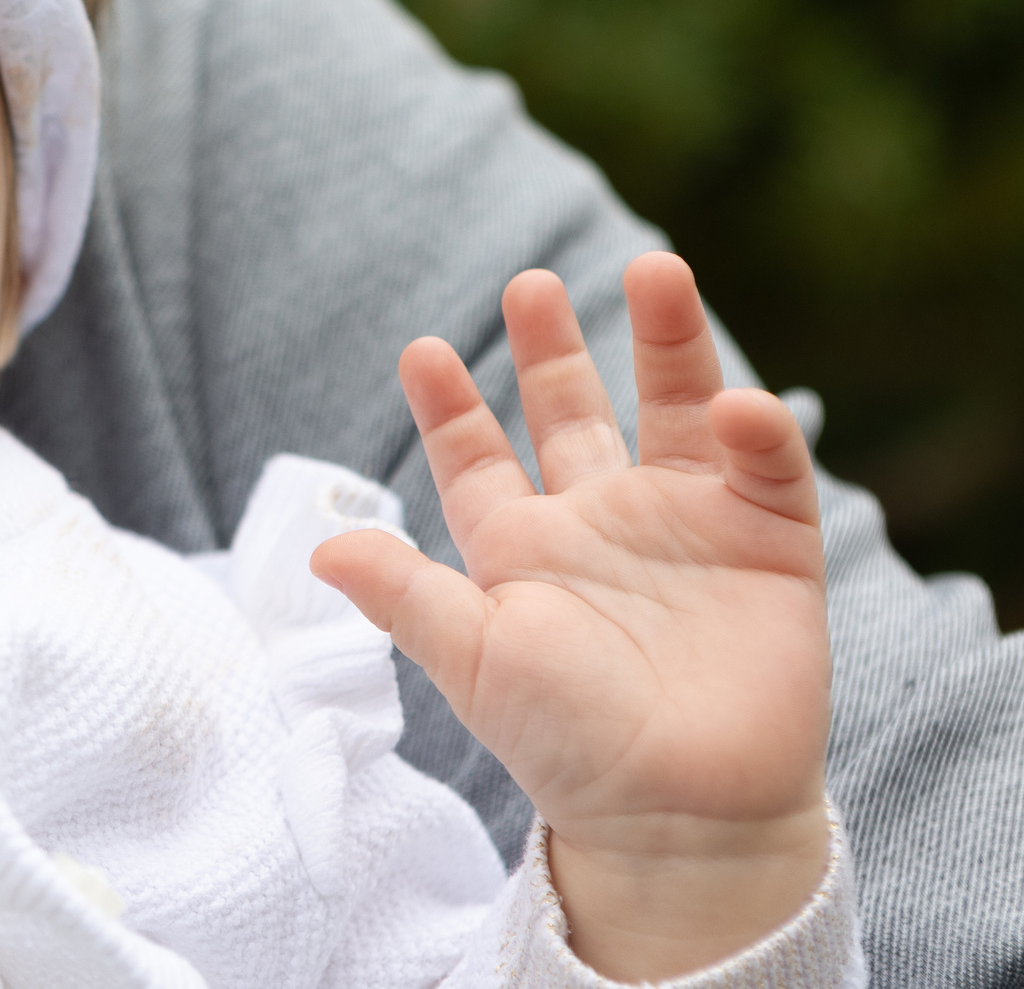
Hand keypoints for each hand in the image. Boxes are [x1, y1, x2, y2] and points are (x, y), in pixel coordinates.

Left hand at [312, 254, 830, 981]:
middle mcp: (598, 524)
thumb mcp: (471, 659)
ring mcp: (685, 528)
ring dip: (668, 344)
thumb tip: (318, 545)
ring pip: (676, 412)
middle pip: (573, 412)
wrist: (679, 816)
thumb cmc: (565, 744)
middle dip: (551, 348)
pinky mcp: (767, 547)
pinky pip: (764, 469)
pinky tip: (736, 404)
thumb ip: (403, 594)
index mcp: (520, 548)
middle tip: (526, 281)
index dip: (450, 407)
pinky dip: (755, 429)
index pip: (475, 458)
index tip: (421, 350)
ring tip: (654, 268)